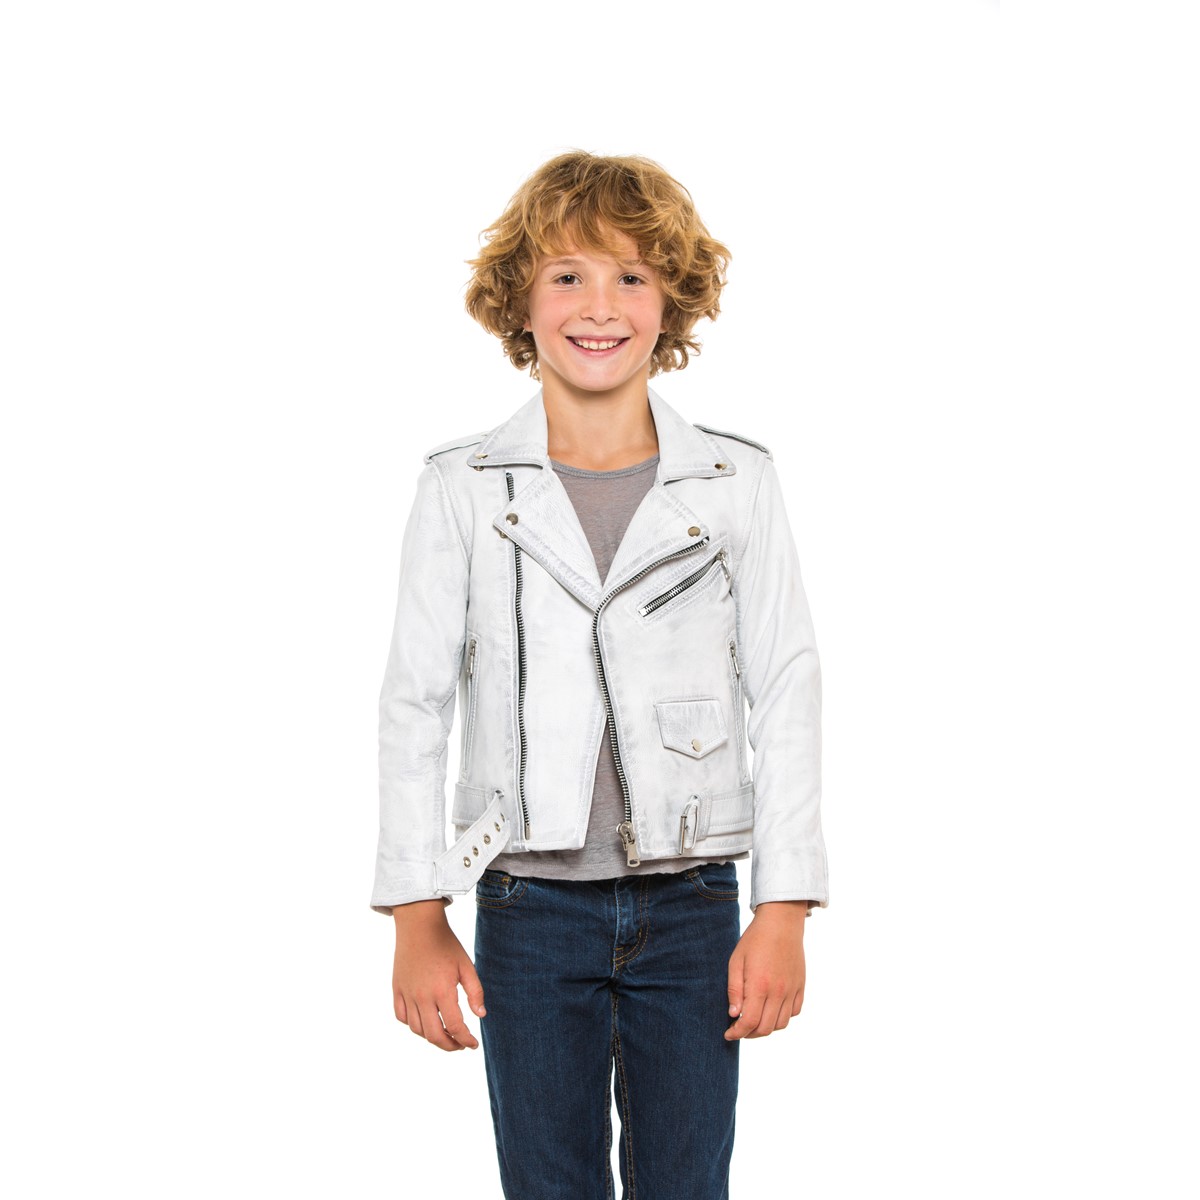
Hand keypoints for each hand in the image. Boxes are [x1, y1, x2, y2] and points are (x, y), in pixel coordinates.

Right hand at [392, 900, 486, 1051]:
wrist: (419, 925)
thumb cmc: (446, 944)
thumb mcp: (466, 965)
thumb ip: (475, 992)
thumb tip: (481, 1015)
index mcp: (443, 991)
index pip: (455, 1027)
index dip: (466, 1040)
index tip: (473, 1045)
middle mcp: (422, 997)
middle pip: (434, 1036)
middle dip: (449, 1046)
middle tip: (460, 1045)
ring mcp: (407, 994)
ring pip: (417, 1029)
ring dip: (432, 1037)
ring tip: (445, 1034)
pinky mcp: (397, 989)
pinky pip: (401, 1016)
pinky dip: (412, 1025)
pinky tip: (424, 1021)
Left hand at [724, 901, 807, 1040]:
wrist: (781, 923)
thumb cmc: (754, 940)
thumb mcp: (736, 961)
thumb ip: (734, 990)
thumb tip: (733, 1014)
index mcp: (760, 985)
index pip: (749, 1022)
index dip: (737, 1033)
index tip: (728, 1034)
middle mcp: (778, 991)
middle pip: (765, 1028)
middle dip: (749, 1034)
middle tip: (739, 1028)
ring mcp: (792, 990)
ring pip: (781, 1024)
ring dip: (766, 1028)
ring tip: (754, 1020)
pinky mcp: (800, 986)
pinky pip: (794, 1012)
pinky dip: (782, 1018)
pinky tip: (771, 1010)